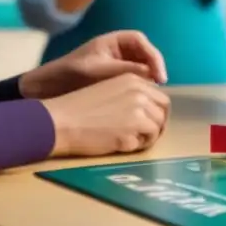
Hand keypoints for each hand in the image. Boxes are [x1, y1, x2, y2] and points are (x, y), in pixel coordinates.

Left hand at [20, 30, 167, 99]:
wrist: (46, 89)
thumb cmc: (69, 74)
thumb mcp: (98, 70)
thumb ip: (125, 69)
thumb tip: (150, 74)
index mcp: (112, 41)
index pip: (141, 42)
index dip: (153, 56)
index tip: (159, 75)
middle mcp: (117, 50)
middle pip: (144, 53)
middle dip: (154, 67)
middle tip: (159, 85)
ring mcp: (116, 63)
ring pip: (141, 67)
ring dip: (148, 77)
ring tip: (151, 92)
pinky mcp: (113, 78)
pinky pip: (132, 78)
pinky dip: (139, 85)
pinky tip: (140, 97)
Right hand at [42, 74, 170, 156]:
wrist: (61, 121)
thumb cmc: (78, 109)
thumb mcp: (108, 90)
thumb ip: (130, 95)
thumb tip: (148, 109)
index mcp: (133, 80)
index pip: (159, 96)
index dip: (155, 110)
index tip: (148, 121)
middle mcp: (140, 91)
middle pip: (163, 110)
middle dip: (157, 123)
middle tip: (145, 134)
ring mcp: (139, 109)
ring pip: (157, 127)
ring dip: (147, 136)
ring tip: (129, 140)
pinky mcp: (134, 128)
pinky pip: (147, 141)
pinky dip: (138, 146)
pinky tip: (122, 145)